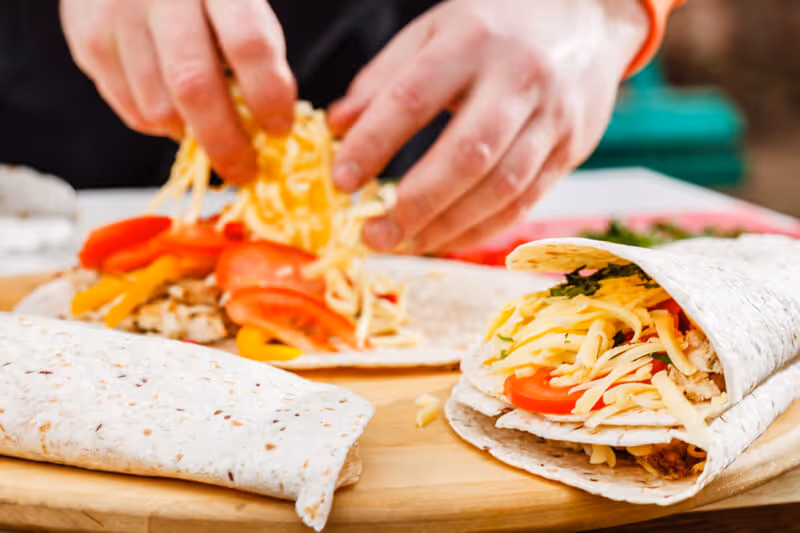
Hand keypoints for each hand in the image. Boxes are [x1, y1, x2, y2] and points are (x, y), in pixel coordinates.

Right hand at [60, 0, 296, 182]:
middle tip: (245, 169)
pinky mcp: (87, 38)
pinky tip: (175, 110)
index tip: (280, 129)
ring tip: (210, 131)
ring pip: (157, 108)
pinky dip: (160, 125)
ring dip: (191, 135)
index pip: (247, 44)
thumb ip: (255, 51)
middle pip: (193, 85)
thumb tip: (268, 123)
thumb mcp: (238, 0)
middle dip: (225, 141)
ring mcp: (115, 15)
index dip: (268, 95)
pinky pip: (130, 108)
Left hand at [329, 0, 648, 252]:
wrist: (587, 20)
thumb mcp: (435, 30)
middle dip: (415, 205)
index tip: (341, 181)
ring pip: (499, 189)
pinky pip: (523, 203)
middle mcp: (519, 79)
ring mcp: (552, 118)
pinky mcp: (570, 150)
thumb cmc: (498, 26)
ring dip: (446, 228)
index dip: (373, 144)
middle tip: (372, 235)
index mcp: (473, 41)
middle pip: (466, 156)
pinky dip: (479, 230)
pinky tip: (443, 240)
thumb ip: (384, 77)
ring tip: (403, 245)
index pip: (413, 99)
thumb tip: (338, 127)